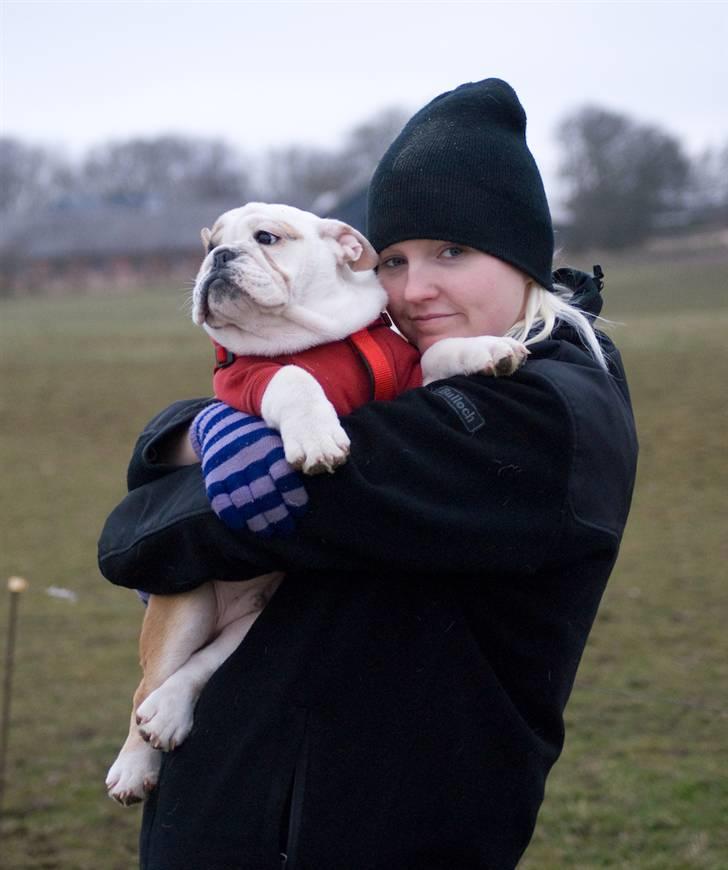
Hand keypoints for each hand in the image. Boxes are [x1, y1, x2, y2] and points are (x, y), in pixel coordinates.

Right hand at [190, 403, 308, 533]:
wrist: (222, 423)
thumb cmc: (258, 438)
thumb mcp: (275, 441)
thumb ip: (289, 460)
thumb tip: (314, 477)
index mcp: (268, 451)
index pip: (283, 476)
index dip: (293, 495)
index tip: (300, 509)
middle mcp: (249, 461)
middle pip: (265, 494)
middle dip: (278, 515)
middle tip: (287, 527)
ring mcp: (230, 471)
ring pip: (245, 502)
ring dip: (258, 521)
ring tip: (269, 531)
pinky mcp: (214, 478)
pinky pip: (222, 503)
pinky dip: (233, 517)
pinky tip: (244, 525)